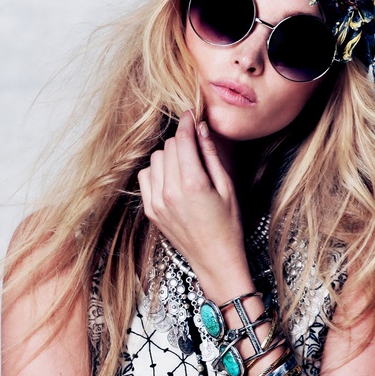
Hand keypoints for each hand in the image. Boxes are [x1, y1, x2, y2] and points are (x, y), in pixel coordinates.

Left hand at [138, 112, 246, 289]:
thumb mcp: (227, 188)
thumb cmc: (228, 225)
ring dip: (169, 157)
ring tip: (185, 167)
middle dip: (181, 142)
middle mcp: (170, 192)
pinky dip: (157, 172)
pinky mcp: (150, 210)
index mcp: (193, 184)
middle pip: (167, 147)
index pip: (182, 140)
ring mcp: (157, 202)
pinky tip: (172, 180)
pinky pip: (146, 177)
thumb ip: (211, 156)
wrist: (215, 259)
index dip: (187, 124)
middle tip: (195, 147)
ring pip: (155, 160)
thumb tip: (201, 128)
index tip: (191, 116)